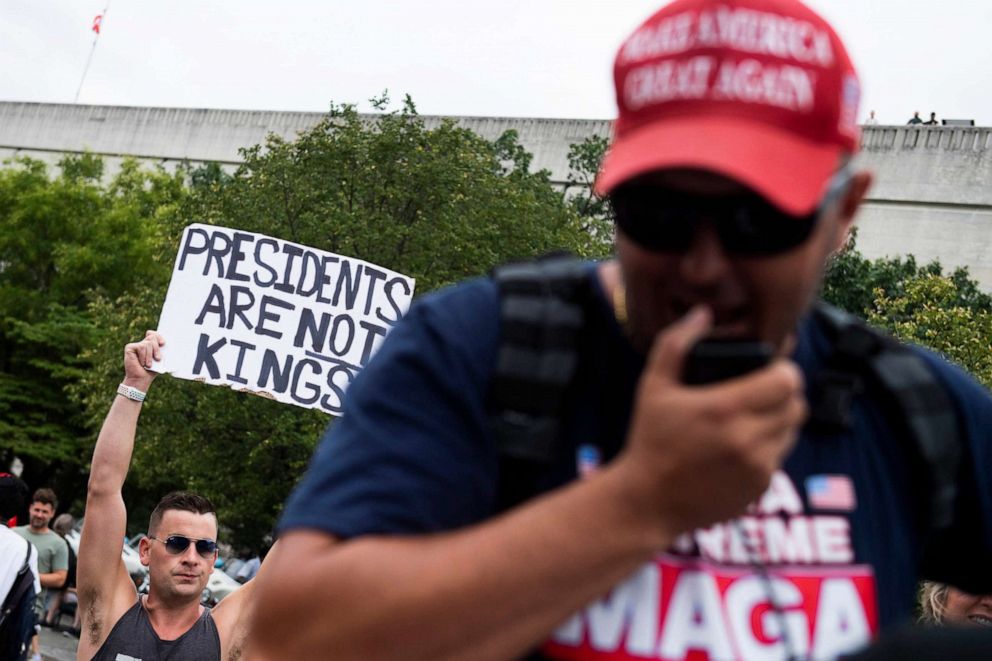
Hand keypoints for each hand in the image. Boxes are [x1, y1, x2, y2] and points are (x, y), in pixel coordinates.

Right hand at [122, 330, 164, 391]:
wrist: (141, 379)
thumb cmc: (152, 370)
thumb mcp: (160, 358)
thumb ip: (162, 349)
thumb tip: (168, 343)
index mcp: (150, 345)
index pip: (153, 334)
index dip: (159, 336)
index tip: (163, 344)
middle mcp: (142, 343)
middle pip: (152, 337)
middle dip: (157, 349)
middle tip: (157, 359)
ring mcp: (135, 345)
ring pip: (148, 343)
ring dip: (150, 356)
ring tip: (148, 364)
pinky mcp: (130, 347)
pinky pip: (141, 346)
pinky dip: (144, 356)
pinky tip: (141, 363)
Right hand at [614, 306, 806, 537]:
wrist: (648, 501)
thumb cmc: (650, 440)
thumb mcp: (653, 386)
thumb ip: (676, 344)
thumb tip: (702, 313)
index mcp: (725, 408)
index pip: (787, 380)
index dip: (782, 369)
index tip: (766, 368)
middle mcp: (748, 439)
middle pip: (797, 404)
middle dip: (783, 392)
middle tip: (760, 389)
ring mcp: (758, 467)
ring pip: (792, 430)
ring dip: (779, 418)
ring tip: (750, 415)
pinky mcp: (761, 487)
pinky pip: (780, 456)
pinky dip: (768, 446)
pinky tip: (741, 444)